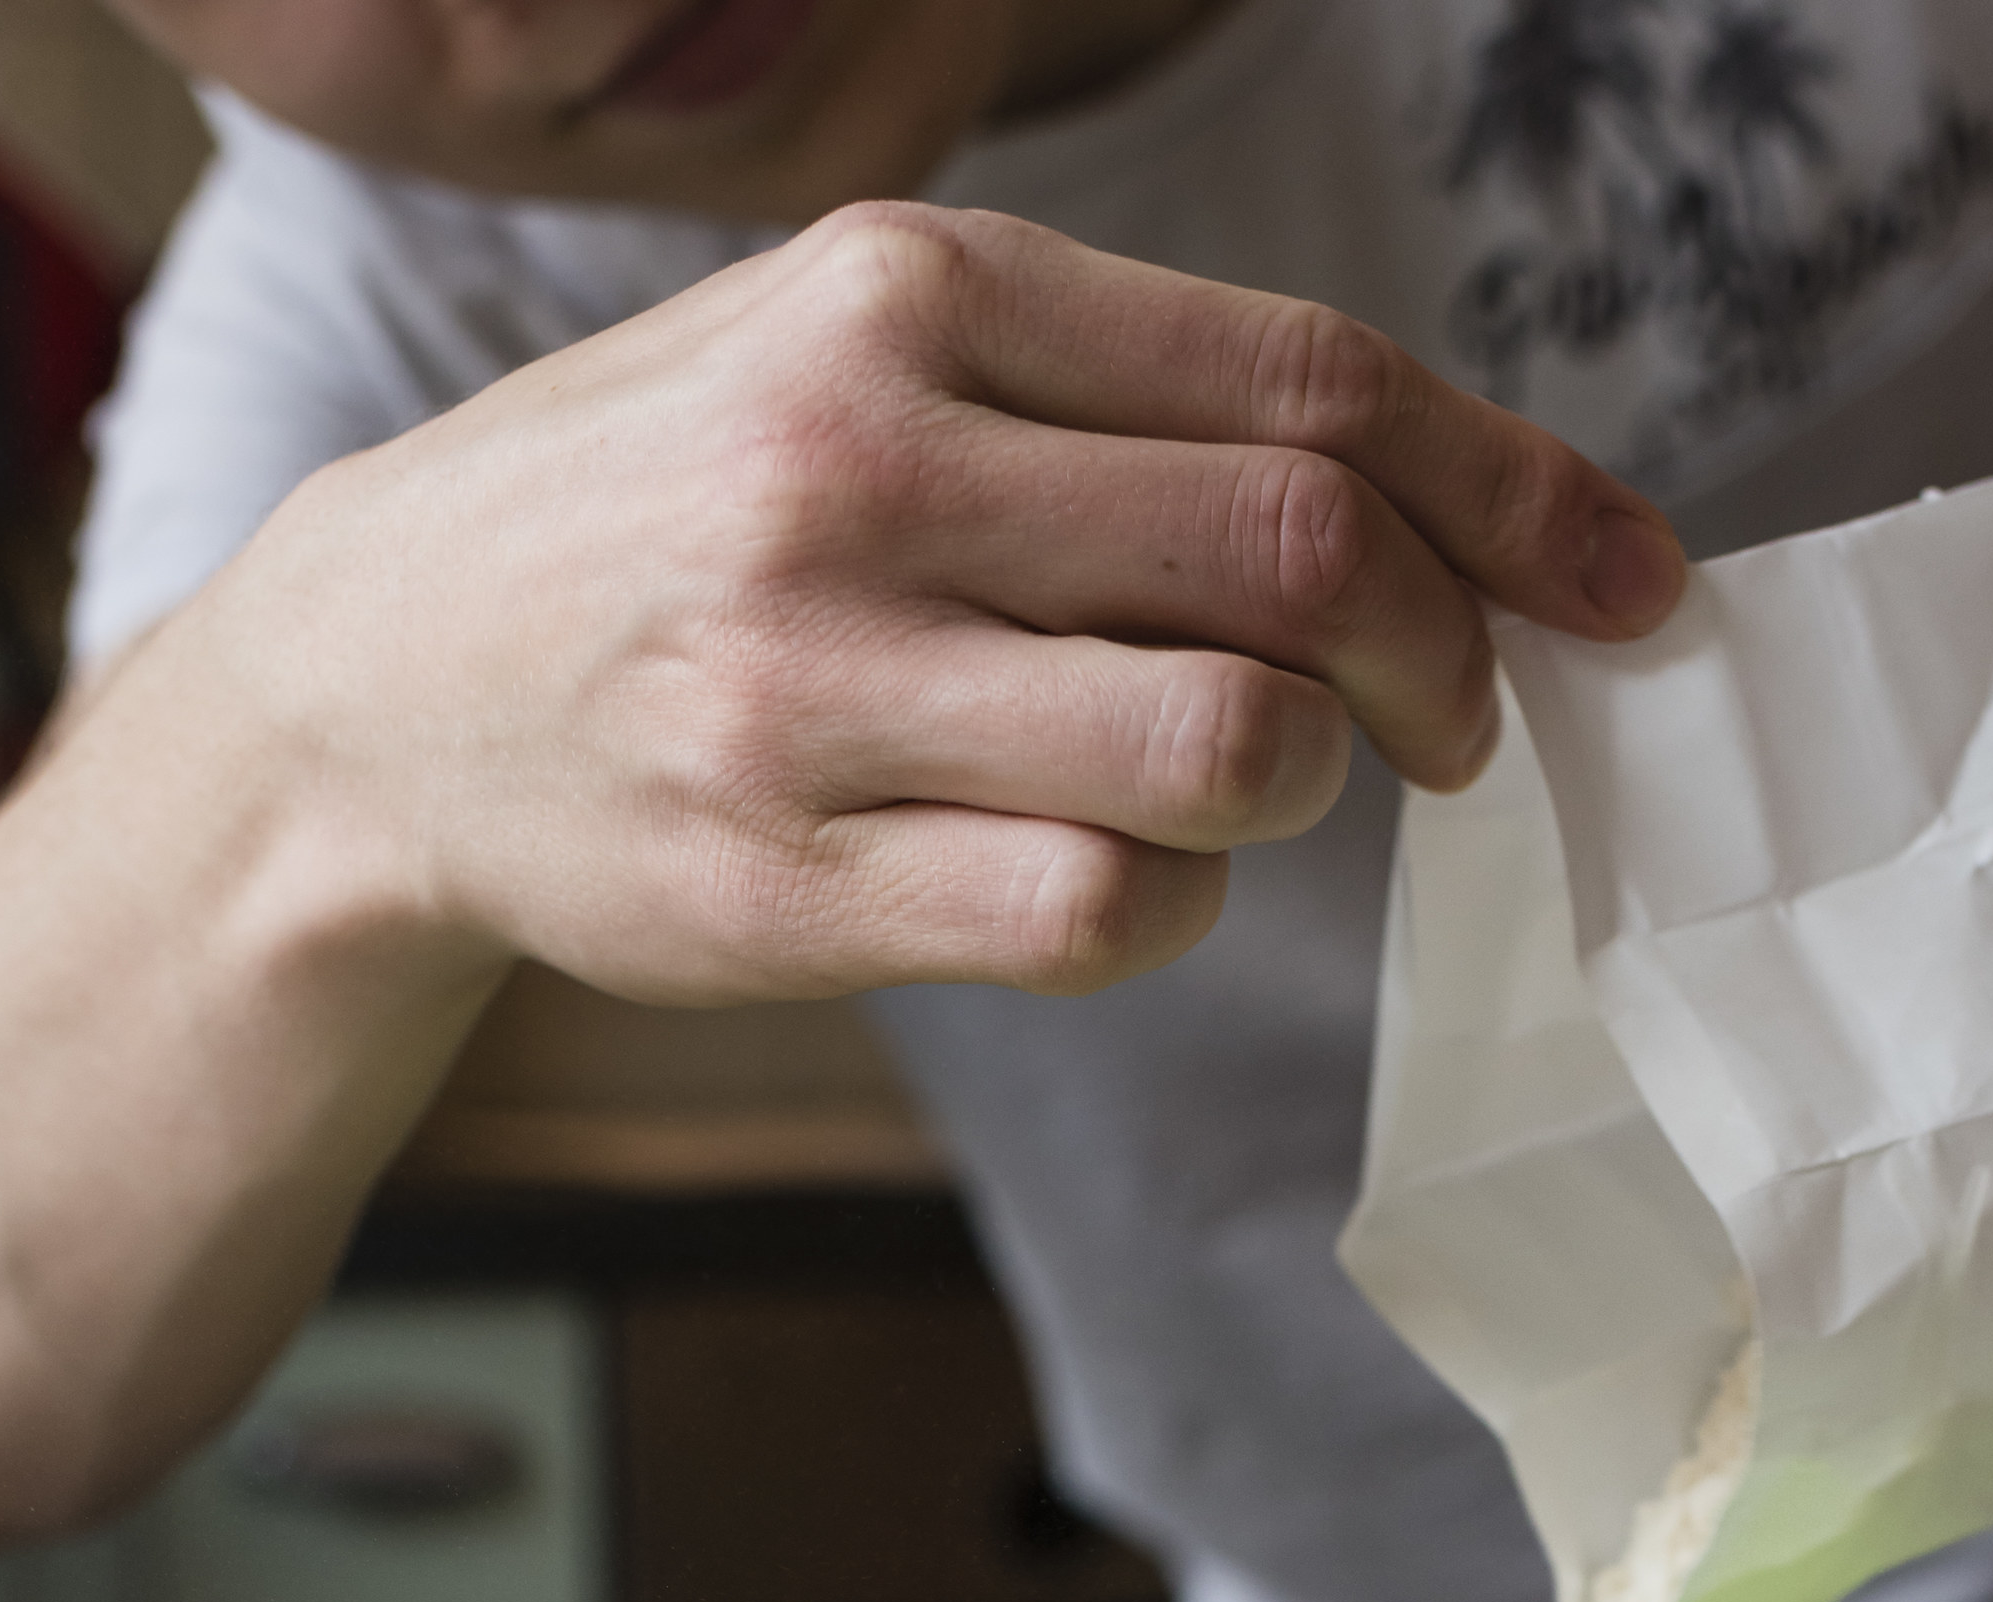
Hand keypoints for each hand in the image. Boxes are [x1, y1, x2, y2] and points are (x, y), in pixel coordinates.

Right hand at [206, 199, 1686, 1008]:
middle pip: (1306, 567)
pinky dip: (1170, 911)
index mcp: (911, 292)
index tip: (1624, 582)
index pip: (1308, 386)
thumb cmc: (667, 518)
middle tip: (1456, 726)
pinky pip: (1100, 917)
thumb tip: (1434, 503)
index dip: (1514, 498)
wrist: (369, 689)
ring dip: (1295, 795)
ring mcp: (814, 683)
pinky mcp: (786, 880)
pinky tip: (1117, 877)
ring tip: (1237, 785)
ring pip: (1222, 752)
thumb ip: (1113, 407)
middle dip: (1449, 665)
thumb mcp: (853, 361)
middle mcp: (862, 462)